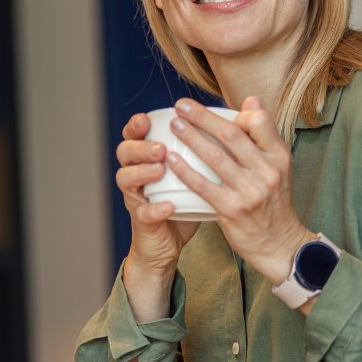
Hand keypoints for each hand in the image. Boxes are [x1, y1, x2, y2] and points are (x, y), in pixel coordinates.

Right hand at [115, 112, 200, 320]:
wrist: (169, 242)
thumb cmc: (184, 202)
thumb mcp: (193, 174)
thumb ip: (207, 151)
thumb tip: (235, 125)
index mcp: (145, 158)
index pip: (133, 135)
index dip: (135, 125)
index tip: (147, 119)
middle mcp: (135, 174)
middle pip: (125, 152)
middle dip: (140, 147)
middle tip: (159, 147)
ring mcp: (136, 197)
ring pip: (126, 178)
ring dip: (142, 172)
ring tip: (159, 169)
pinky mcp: (142, 221)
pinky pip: (143, 213)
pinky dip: (154, 208)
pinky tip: (168, 206)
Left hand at [165, 97, 314, 285]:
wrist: (279, 243)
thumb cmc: (274, 202)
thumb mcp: (278, 166)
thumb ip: (263, 135)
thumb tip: (250, 100)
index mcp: (278, 156)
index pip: (259, 121)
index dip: (236, 112)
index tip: (215, 108)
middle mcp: (266, 171)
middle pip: (231, 134)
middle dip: (202, 117)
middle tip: (182, 105)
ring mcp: (249, 191)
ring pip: (215, 156)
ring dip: (191, 137)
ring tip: (174, 125)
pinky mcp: (232, 210)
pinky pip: (203, 185)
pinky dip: (185, 171)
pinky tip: (171, 159)